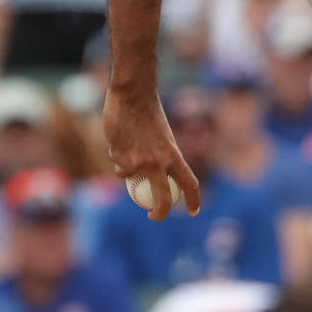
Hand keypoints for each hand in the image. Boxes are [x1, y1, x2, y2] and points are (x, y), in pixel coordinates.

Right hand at [103, 86, 201, 220]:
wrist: (132, 94)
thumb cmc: (149, 113)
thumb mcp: (163, 138)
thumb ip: (162, 157)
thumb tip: (160, 176)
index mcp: (174, 155)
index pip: (190, 183)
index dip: (193, 200)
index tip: (193, 211)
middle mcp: (158, 162)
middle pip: (163, 198)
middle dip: (159, 213)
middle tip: (154, 216)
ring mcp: (139, 162)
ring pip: (130, 179)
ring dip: (127, 170)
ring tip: (128, 147)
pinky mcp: (120, 158)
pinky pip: (118, 168)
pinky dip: (117, 159)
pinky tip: (118, 140)